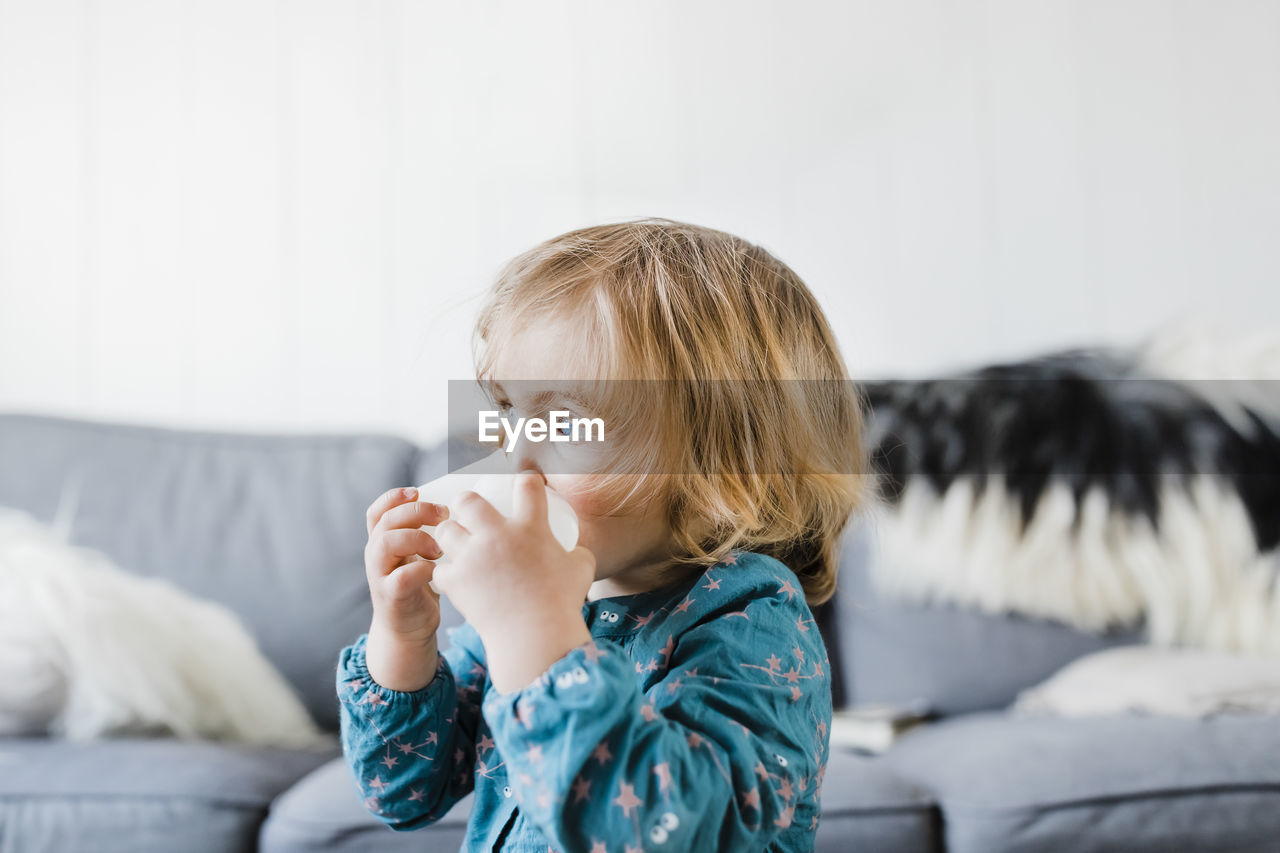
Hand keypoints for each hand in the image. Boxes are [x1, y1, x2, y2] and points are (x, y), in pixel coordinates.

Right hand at [362, 486, 449, 689]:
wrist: (408, 630)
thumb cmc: (420, 586)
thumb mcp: (417, 554)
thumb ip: (422, 532)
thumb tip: (457, 503)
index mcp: (382, 541)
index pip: (377, 510)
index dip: (394, 497)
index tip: (418, 493)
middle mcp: (377, 555)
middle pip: (386, 521)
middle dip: (416, 513)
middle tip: (444, 516)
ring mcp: (380, 576)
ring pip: (386, 543)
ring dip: (416, 538)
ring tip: (439, 548)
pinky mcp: (392, 597)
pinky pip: (401, 577)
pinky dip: (422, 569)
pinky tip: (437, 571)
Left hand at [431, 470, 594, 692]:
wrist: (535, 637)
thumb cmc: (562, 604)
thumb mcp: (581, 570)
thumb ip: (577, 554)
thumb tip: (575, 551)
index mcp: (530, 527)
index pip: (527, 486)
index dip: (526, 479)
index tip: (524, 481)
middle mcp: (497, 535)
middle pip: (468, 501)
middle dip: (465, 502)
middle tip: (468, 511)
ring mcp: (473, 557)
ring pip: (445, 531)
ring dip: (450, 534)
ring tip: (456, 543)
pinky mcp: (456, 581)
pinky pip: (440, 568)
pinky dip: (445, 572)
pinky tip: (453, 577)